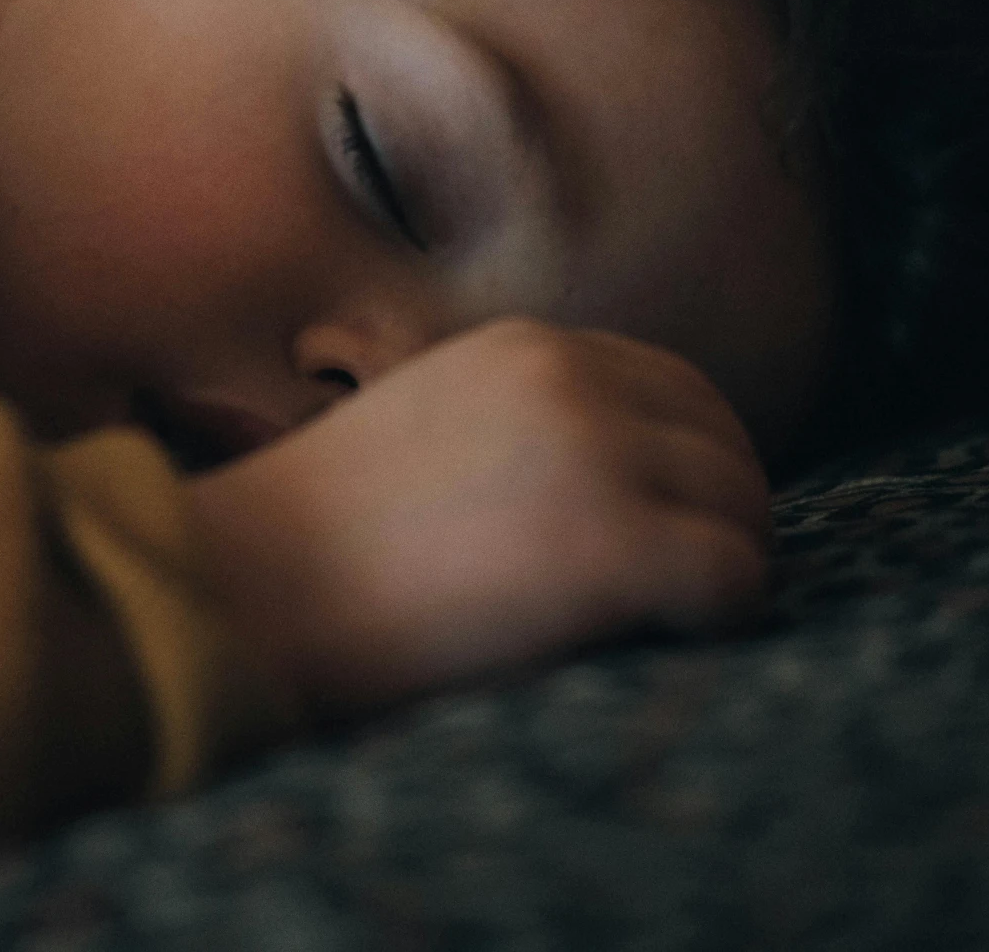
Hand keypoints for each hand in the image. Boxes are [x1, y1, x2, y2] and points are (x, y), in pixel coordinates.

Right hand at [183, 316, 769, 716]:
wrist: (245, 589)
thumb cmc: (314, 541)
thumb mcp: (422, 427)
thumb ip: (518, 428)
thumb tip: (614, 486)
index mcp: (523, 348)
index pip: (674, 388)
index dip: (685, 464)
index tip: (664, 527)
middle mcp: (572, 378)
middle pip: (724, 441)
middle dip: (721, 513)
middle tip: (684, 589)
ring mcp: (598, 455)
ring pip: (744, 505)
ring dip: (724, 564)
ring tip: (667, 622)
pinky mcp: (613, 543)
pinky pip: (735, 576)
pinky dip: (721, 615)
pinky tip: (661, 640)